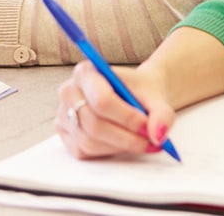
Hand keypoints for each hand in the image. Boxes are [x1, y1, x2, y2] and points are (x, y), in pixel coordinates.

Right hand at [56, 60, 175, 158]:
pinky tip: (125, 144)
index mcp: (86, 72)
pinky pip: (86, 151)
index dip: (127, 118)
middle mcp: (69, 91)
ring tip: (143, 142)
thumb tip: (158, 135)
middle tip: (150, 141)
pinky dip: (110, 152)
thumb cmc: (140, 91)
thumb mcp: (156, 95)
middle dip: (126, 137)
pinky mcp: (66, 135)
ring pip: (90, 141)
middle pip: (94, 124)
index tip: (147, 126)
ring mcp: (63, 115)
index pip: (102, 100)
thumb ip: (161, 113)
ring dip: (120, 147)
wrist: (135, 95)